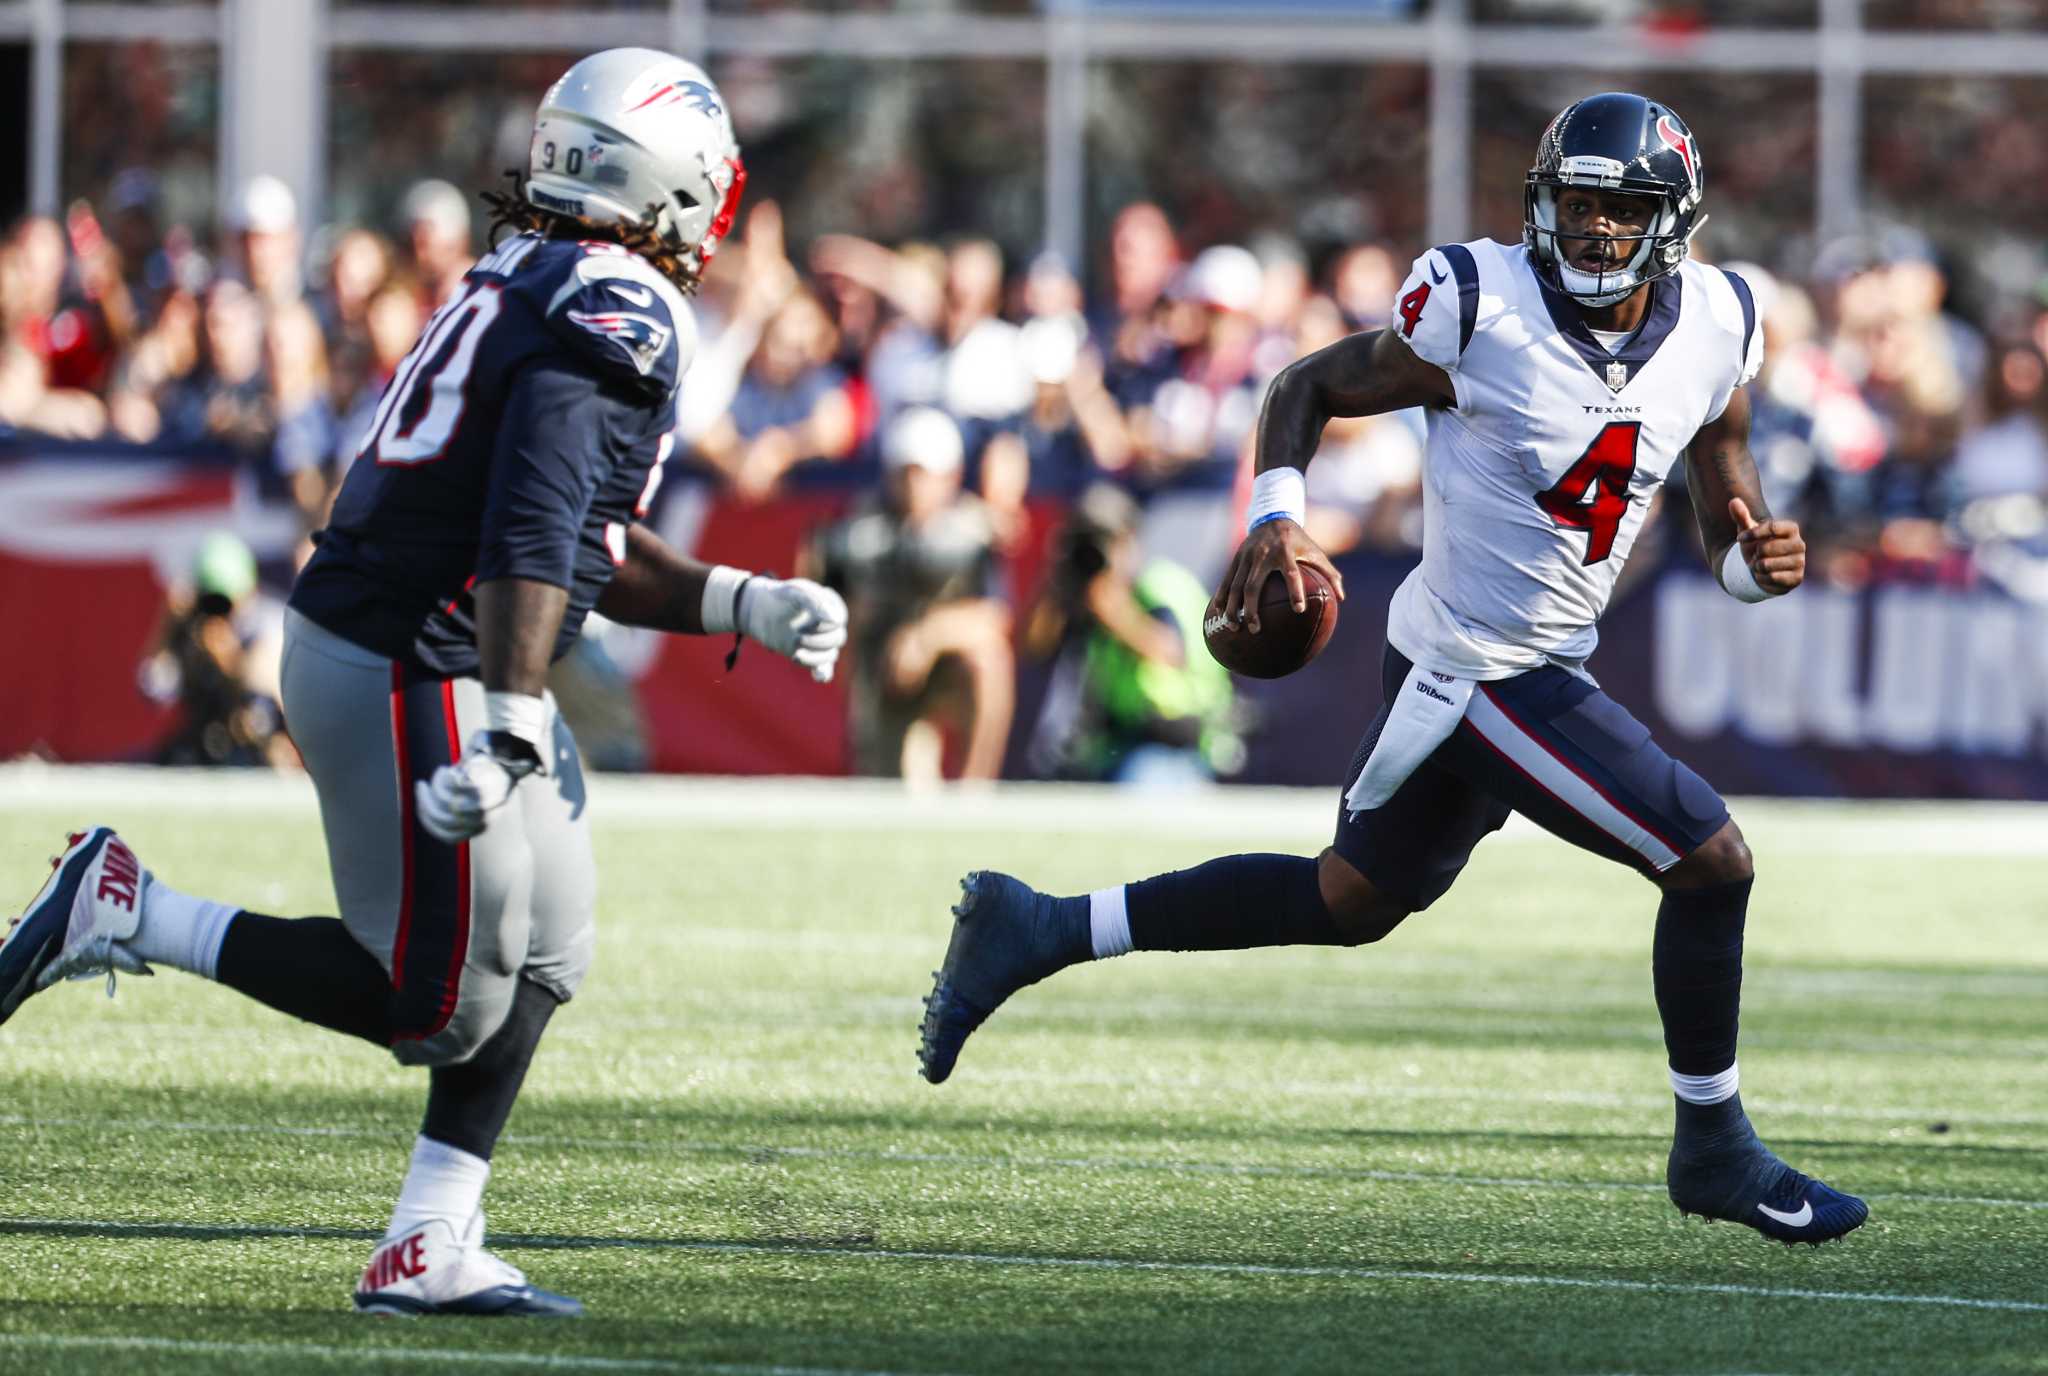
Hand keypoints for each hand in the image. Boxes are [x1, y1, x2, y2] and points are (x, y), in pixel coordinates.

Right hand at [414, 732, 540, 843]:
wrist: (508, 755)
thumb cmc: (488, 778)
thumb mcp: (476, 799)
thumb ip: (456, 811)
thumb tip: (428, 813)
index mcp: (484, 823)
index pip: (450, 836)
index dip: (430, 825)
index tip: (421, 810)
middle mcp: (486, 815)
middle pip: (445, 819)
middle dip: (426, 803)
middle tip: (420, 787)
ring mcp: (486, 800)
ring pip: (446, 803)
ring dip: (434, 789)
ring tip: (438, 775)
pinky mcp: (483, 782)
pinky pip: (452, 785)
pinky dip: (443, 778)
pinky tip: (446, 770)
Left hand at [741, 576, 848, 682]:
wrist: (760, 610)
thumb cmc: (779, 597)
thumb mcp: (795, 592)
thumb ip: (816, 601)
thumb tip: (837, 621)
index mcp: (831, 605)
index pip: (839, 619)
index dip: (824, 624)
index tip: (808, 620)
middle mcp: (829, 624)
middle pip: (837, 638)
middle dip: (818, 641)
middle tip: (797, 637)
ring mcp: (821, 641)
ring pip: (831, 655)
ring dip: (815, 656)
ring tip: (796, 651)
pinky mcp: (810, 655)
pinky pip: (824, 669)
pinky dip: (822, 673)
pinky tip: (817, 675)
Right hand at [1215, 519, 1345, 633]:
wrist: (1272, 518)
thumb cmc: (1298, 541)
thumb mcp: (1315, 552)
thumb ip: (1329, 574)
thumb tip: (1341, 598)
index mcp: (1285, 552)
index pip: (1291, 573)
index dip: (1296, 591)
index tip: (1299, 610)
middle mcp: (1263, 555)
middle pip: (1253, 585)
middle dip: (1251, 609)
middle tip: (1254, 629)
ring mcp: (1246, 557)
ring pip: (1235, 586)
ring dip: (1232, 608)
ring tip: (1233, 627)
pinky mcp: (1236, 559)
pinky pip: (1227, 580)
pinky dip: (1222, 596)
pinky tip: (1218, 612)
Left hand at [1729, 498, 1804, 595]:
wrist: (1761, 569)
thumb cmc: (1756, 545)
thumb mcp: (1747, 531)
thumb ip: (1741, 516)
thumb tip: (1733, 501)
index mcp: (1791, 528)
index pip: (1772, 527)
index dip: (1752, 534)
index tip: (1739, 538)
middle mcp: (1800, 544)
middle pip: (1766, 548)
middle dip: (1754, 554)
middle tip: (1757, 555)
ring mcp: (1800, 562)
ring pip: (1766, 565)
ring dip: (1756, 567)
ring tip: (1761, 565)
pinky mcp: (1797, 578)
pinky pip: (1772, 578)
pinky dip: (1762, 578)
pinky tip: (1765, 575)